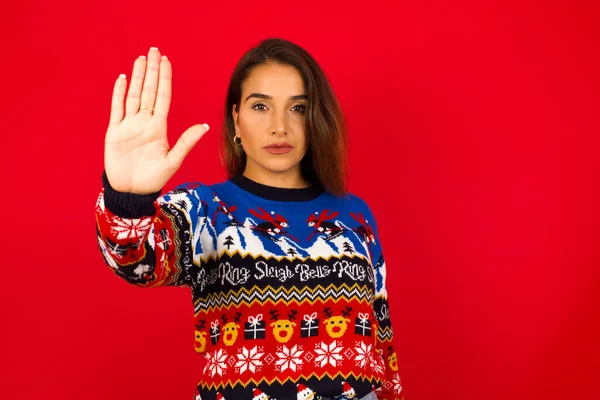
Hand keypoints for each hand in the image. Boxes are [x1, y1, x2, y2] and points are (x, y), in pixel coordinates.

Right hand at [104, 47, 209, 193]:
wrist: (131, 191)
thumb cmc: (153, 178)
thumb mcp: (173, 161)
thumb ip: (186, 142)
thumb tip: (205, 126)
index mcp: (159, 127)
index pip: (163, 97)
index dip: (164, 79)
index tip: (166, 62)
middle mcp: (144, 122)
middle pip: (148, 91)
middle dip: (152, 71)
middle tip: (154, 50)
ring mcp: (128, 125)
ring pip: (133, 95)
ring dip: (137, 77)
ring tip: (141, 59)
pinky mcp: (114, 131)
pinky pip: (116, 109)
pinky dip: (119, 94)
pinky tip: (123, 79)